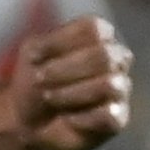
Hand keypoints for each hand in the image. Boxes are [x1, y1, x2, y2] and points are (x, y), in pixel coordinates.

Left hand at [13, 15, 133, 149]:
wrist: (29, 120)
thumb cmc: (36, 80)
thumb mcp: (32, 53)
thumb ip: (46, 43)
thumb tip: (50, 47)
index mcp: (100, 38)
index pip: (94, 29)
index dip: (60, 42)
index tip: (34, 57)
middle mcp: (116, 60)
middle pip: (104, 55)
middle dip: (65, 69)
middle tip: (39, 79)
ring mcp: (120, 89)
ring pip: (109, 85)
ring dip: (72, 93)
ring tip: (49, 98)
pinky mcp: (119, 118)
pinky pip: (110, 115)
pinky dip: (82, 117)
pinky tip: (67, 118)